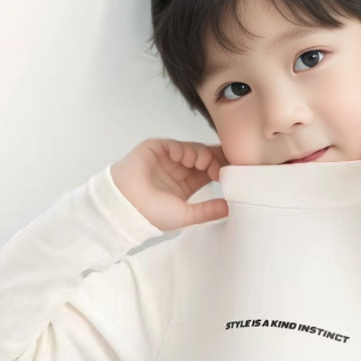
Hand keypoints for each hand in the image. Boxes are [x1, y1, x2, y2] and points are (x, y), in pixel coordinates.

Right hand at [110, 138, 229, 231]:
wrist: (128, 205)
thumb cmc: (153, 214)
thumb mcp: (186, 215)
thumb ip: (208, 211)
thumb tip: (229, 208)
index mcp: (187, 184)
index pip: (209, 170)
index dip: (221, 168)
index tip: (232, 172)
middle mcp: (179, 168)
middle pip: (204, 156)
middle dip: (215, 158)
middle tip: (222, 165)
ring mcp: (168, 158)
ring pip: (192, 149)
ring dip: (201, 154)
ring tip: (200, 165)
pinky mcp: (156, 148)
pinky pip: (174, 144)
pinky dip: (182, 149)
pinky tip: (183, 159)